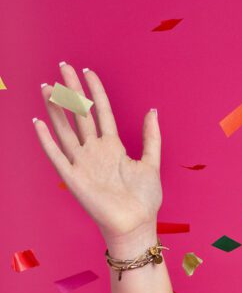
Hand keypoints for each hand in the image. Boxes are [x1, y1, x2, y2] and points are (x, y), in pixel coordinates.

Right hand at [33, 63, 161, 242]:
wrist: (136, 225)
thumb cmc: (145, 199)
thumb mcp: (151, 163)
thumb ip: (151, 137)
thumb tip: (152, 110)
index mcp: (113, 147)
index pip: (100, 111)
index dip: (94, 91)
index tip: (87, 70)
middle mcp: (95, 152)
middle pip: (80, 114)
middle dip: (71, 90)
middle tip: (62, 66)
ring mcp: (83, 163)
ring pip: (65, 130)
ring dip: (55, 109)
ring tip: (47, 87)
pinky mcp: (74, 179)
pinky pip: (57, 156)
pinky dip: (47, 140)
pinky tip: (38, 122)